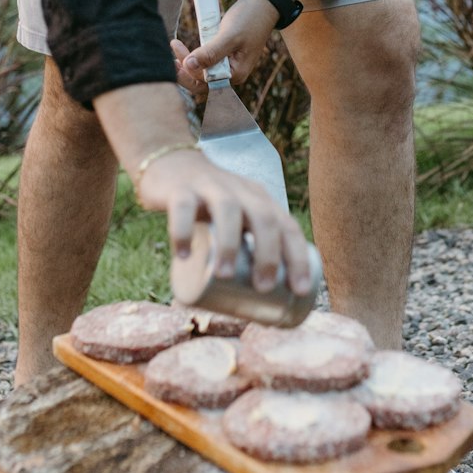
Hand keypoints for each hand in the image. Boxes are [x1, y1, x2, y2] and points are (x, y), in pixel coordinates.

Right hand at [136, 146, 313, 294]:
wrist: (172, 165)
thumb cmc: (211, 205)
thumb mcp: (239, 218)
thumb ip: (249, 248)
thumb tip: (261, 306)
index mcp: (260, 200)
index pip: (287, 226)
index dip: (299, 257)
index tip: (300, 290)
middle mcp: (241, 191)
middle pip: (263, 218)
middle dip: (268, 254)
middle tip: (263, 288)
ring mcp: (211, 187)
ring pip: (227, 210)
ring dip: (230, 244)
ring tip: (225, 276)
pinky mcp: (180, 188)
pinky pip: (183, 206)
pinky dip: (182, 230)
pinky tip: (181, 255)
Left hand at [174, 0, 280, 87]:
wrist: (263, 4)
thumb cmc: (251, 19)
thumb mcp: (229, 36)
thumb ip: (210, 53)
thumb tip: (189, 65)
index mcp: (235, 73)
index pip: (205, 83)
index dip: (188, 73)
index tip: (176, 59)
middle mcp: (232, 72)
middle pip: (201, 79)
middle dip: (185, 69)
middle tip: (171, 56)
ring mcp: (228, 62)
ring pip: (202, 69)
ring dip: (187, 60)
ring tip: (176, 47)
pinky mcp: (224, 52)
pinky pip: (205, 57)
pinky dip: (195, 52)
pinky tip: (185, 46)